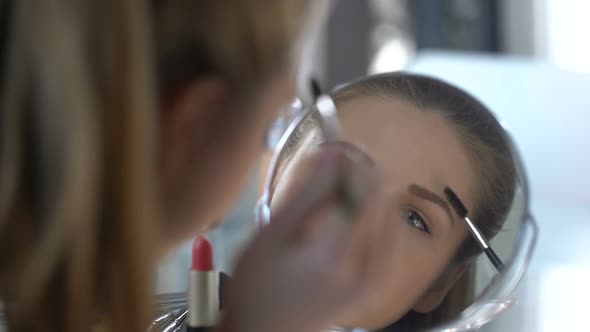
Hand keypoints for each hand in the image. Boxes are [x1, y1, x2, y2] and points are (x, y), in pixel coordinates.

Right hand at [219, 143, 388, 331]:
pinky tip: (356, 216)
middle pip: (382, 204)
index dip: (357, 163)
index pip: (367, 193)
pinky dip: (378, 222)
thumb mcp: (271, 236)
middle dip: (364, 176)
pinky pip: (390, 244)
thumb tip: (332, 156)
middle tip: (339, 163)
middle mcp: (364, 269)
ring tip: (342, 187)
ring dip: (373, 196)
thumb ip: (305, 195)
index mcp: (336, 255)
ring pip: (391, 222)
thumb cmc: (255, 286)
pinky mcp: (371, 288)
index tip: (339, 147)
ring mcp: (372, 281)